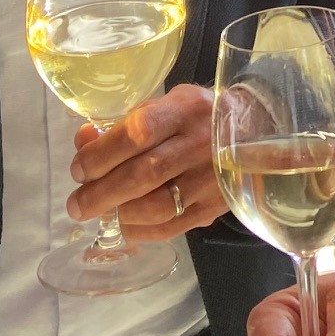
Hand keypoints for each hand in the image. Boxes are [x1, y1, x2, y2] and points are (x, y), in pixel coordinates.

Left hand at [69, 84, 222, 242]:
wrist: (257, 133)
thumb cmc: (199, 116)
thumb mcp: (165, 104)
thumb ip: (125, 124)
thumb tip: (83, 141)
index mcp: (186, 110)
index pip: (138, 133)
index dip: (102, 154)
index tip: (78, 169)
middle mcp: (202, 144)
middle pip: (144, 174)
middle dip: (101, 193)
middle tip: (77, 204)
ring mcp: (212, 179)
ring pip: (158, 206)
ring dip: (119, 214)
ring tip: (98, 212)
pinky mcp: (216, 206)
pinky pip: (173, 226)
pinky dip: (141, 230)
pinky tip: (125, 225)